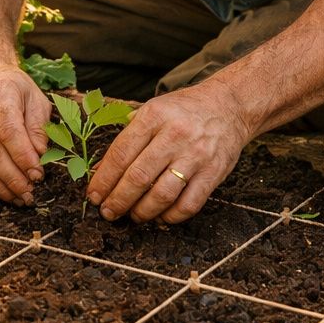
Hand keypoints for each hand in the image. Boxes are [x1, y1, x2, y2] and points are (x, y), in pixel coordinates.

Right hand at [0, 65, 50, 204]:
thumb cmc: (14, 89)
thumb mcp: (35, 99)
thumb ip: (39, 128)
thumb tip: (40, 157)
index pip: (9, 132)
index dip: (24, 158)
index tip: (38, 174)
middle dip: (14, 178)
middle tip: (31, 191)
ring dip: (0, 187)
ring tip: (19, 197)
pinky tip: (4, 190)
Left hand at [86, 83, 251, 224]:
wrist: (230, 105)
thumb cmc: (185, 110)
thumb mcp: (154, 109)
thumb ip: (129, 137)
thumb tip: (102, 171)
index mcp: (154, 115)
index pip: (121, 153)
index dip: (103, 179)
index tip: (94, 195)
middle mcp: (175, 135)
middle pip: (138, 177)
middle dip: (118, 200)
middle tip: (108, 211)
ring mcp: (196, 155)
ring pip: (162, 195)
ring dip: (142, 212)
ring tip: (133, 216)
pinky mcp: (214, 172)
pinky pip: (189, 204)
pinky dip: (171, 217)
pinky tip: (161, 216)